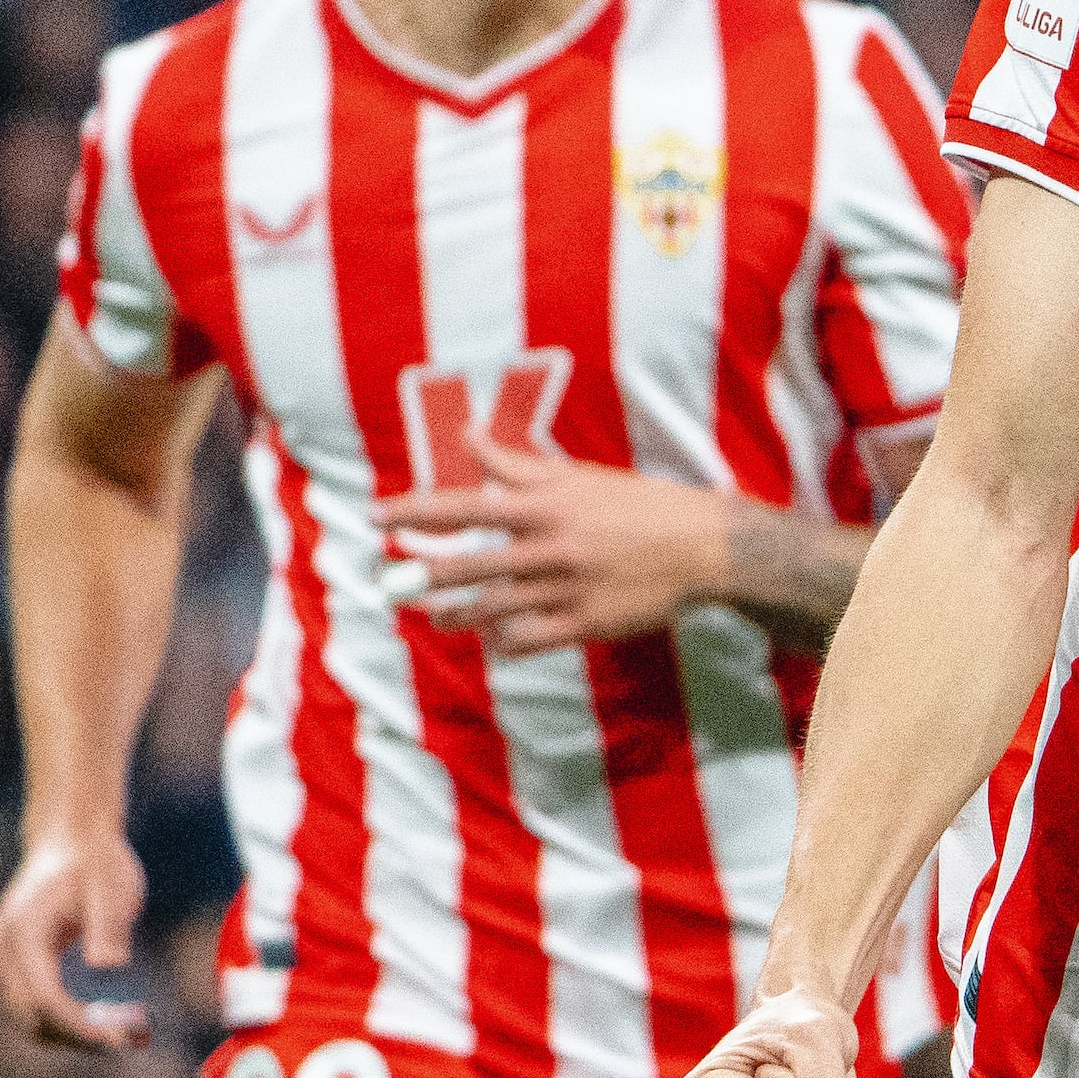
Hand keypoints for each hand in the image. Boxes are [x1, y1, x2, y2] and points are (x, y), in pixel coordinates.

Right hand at [0, 828, 152, 1051]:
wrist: (71, 838)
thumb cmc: (96, 862)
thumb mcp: (111, 888)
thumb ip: (108, 927)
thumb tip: (108, 968)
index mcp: (24, 934)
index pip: (45, 998)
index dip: (79, 1026)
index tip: (119, 1040)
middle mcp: (3, 951)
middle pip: (31, 1017)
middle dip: (79, 1036)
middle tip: (131, 1039)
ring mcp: (1, 958)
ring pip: (27, 1017)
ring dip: (70, 1032)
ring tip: (123, 1031)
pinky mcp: (11, 963)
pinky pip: (28, 1005)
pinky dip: (59, 1018)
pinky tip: (101, 1018)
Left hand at [392, 445, 735, 657]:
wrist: (704, 547)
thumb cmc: (635, 505)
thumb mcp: (577, 478)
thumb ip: (516, 465)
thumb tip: (467, 436)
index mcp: (547, 505)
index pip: (465, 506)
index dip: (414, 513)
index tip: (375, 518)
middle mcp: (552, 547)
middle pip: (467, 567)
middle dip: (421, 577)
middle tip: (390, 583)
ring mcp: (568, 589)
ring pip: (491, 610)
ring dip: (455, 614)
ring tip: (438, 615)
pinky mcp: (586, 624)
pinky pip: (527, 640)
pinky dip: (502, 641)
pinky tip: (493, 637)